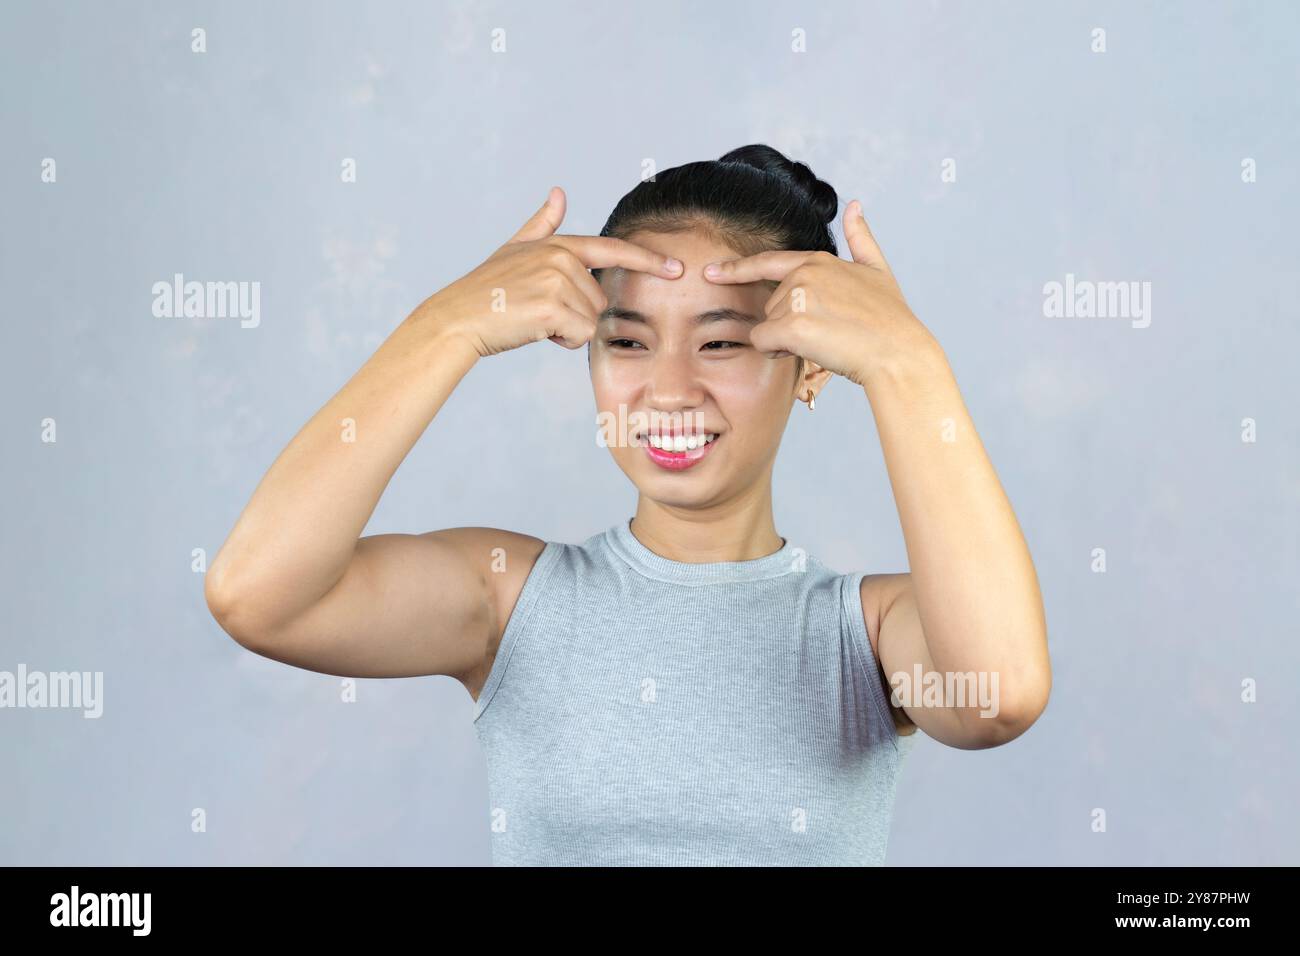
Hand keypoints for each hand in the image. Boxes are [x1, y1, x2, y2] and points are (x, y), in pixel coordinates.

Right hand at [423, 187, 682, 355]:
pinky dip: (561, 341)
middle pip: (600, 300)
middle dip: (577, 315)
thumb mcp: (515, 249)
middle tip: (539, 312)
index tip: (676, 268)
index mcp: (558, 245)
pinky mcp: (553, 307)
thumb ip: (542, 224)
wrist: (458, 318)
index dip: (647, 260)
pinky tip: (535, 331)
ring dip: (567, 330)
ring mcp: (557, 281)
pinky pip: (580, 335)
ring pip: (591, 320)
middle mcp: (561, 258)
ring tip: (534, 320)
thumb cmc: (486, 290)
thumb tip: (559, 191)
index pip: (612, 250)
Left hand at [701, 200, 939, 388]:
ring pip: (766, 326)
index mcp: (818, 261)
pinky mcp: (793, 325)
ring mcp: (797, 298)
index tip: (711, 272)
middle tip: (824, 333)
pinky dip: (778, 352)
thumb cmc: (889, 319)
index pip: (768, 262)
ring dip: (785, 340)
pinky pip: (763, 342)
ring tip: (824, 341)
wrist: (898, 352)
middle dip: (786, 324)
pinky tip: (807, 350)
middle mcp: (804, 274)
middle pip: (770, 306)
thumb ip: (861, 239)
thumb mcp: (878, 270)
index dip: (737, 269)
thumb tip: (854, 205)